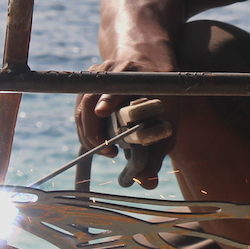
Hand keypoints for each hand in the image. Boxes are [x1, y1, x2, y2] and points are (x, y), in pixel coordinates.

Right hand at [73, 60, 177, 189]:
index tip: (102, 112)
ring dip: (88, 132)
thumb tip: (147, 184)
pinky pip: (80, 105)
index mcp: (138, 76)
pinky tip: (98, 140)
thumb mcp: (169, 124)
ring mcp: (100, 71)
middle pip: (92, 99)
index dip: (109, 98)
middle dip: (94, 130)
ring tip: (106, 149)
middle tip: (110, 152)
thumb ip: (157, 154)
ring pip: (82, 105)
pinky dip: (85, 125)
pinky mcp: (90, 77)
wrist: (153, 64)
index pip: (118, 86)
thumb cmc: (165, 98)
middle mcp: (116, 70)